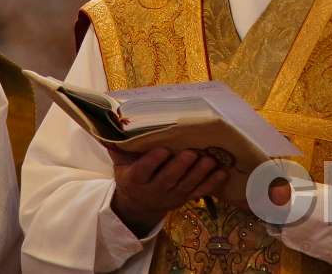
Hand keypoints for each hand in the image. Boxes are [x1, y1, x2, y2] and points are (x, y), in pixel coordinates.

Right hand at [109, 147, 225, 236]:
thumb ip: (117, 147)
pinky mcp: (185, 199)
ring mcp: (171, 196)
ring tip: (209, 160)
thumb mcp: (120, 165)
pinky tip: (222, 172)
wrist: (138, 205)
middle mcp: (154, 190)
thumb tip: (109, 125)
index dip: (153, 162)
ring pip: (187, 186)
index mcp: (135, 179)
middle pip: (168, 179)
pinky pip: (200, 192)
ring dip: (200, 173)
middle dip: (181, 167)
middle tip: (192, 153)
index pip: (143, 171)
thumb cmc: (130, 176)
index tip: (163, 150)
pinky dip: (212, 183)